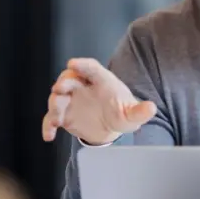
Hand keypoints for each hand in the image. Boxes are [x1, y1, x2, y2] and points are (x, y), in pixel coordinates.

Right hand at [41, 57, 156, 143]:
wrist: (109, 127)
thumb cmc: (121, 113)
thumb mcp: (132, 115)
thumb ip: (140, 111)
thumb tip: (151, 108)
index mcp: (101, 81)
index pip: (91, 68)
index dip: (82, 64)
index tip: (72, 63)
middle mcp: (83, 87)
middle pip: (70, 78)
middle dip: (63, 82)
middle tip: (60, 88)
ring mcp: (72, 100)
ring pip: (58, 97)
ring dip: (55, 104)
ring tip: (57, 117)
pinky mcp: (64, 115)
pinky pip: (52, 118)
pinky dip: (48, 125)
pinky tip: (49, 135)